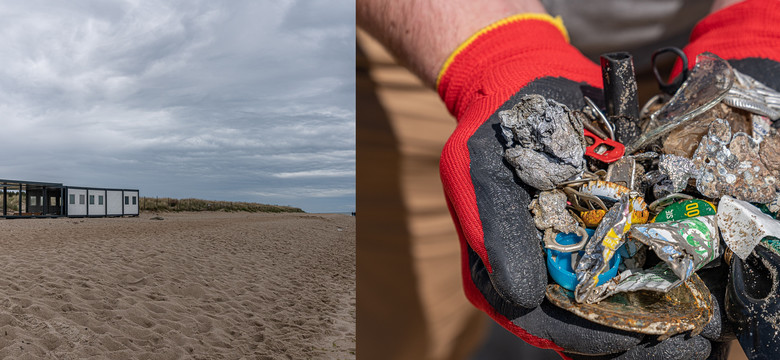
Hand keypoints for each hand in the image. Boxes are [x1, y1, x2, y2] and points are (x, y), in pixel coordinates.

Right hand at [437, 15, 715, 357]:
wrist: (523, 85)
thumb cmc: (494, 130)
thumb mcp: (479, 171)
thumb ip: (494, 230)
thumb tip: (522, 298)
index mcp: (497, 272)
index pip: (540, 323)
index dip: (587, 338)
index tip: (636, 340)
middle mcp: (532, 275)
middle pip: (581, 326)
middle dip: (630, 337)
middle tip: (687, 345)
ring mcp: (565, 259)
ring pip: (609, 309)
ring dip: (653, 321)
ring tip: (699, 330)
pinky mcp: (594, 239)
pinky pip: (626, 276)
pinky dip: (658, 288)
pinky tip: (691, 293)